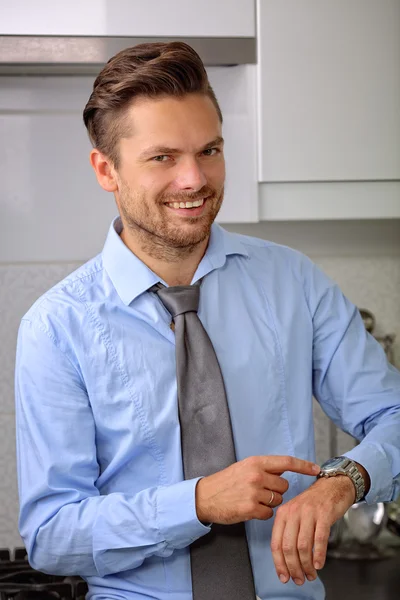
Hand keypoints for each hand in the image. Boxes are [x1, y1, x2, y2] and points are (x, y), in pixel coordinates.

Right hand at [195, 455, 319, 524]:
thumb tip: (283, 472)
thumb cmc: (226, 481)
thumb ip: (263, 468)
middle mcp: (256, 475)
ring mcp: (254, 492)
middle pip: (284, 485)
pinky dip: (262, 514)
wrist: (205, 496)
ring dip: (269, 503)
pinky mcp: (250, 508)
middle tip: (260, 491)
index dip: (303, 465)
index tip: (316, 468)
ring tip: (252, 499)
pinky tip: (249, 509)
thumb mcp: (244, 467)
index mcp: (256, 462)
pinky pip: (269, 514)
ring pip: (278, 500)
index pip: (286, 462)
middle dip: (277, 490)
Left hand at [271, 474, 355, 585]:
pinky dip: (319, 555)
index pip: (276, 543)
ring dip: (306, 565)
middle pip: (288, 547)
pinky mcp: (324, 514)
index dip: (279, 563)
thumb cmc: (313, 504)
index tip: (284, 577)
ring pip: (303, 546)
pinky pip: (319, 539)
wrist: (332, 486)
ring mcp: (308, 513)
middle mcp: (293, 512)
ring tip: (311, 575)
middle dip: (293, 568)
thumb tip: (287, 561)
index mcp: (283, 514)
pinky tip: (319, 564)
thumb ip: (289, 533)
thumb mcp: (295, 514)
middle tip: (299, 579)